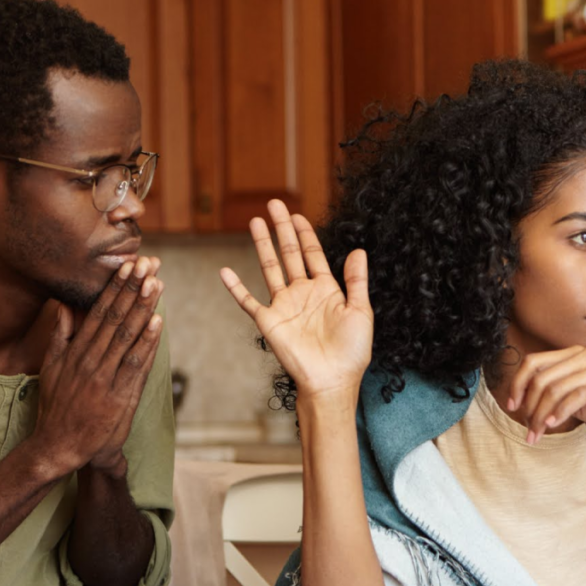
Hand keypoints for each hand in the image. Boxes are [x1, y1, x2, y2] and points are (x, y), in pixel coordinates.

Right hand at [32, 256, 164, 478]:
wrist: (60, 446)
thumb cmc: (58, 406)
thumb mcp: (52, 366)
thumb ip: (60, 335)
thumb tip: (64, 306)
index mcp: (76, 351)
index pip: (99, 312)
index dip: (115, 288)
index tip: (128, 266)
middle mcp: (90, 360)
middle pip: (115, 318)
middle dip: (132, 290)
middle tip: (147, 265)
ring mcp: (105, 377)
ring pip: (127, 336)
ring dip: (143, 308)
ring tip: (156, 284)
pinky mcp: (119, 396)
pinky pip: (136, 364)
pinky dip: (147, 342)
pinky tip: (158, 322)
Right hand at [220, 199, 372, 398]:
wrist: (332, 381)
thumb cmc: (351, 352)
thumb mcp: (360, 311)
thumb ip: (356, 280)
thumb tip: (359, 250)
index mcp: (326, 289)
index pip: (312, 253)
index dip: (304, 233)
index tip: (296, 214)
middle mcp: (302, 293)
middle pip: (289, 254)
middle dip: (282, 229)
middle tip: (274, 204)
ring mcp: (284, 306)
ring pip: (269, 268)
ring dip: (262, 245)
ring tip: (255, 221)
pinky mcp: (268, 322)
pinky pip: (248, 301)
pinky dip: (235, 287)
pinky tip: (225, 271)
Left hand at [507, 346, 585, 443]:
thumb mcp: (579, 398)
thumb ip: (557, 394)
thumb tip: (527, 405)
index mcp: (574, 354)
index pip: (533, 362)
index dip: (518, 383)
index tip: (512, 405)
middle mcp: (585, 355)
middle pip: (541, 378)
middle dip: (529, 406)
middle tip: (527, 430)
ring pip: (555, 388)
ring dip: (541, 414)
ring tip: (537, 433)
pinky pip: (577, 396)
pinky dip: (560, 411)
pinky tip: (553, 424)